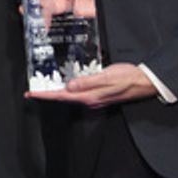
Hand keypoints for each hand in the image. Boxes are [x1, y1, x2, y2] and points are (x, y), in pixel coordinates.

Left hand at [26, 62, 157, 106]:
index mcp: (90, 96)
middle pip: (64, 98)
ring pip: (71, 97)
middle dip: (48, 95)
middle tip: (33, 91)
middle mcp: (91, 100)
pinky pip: (79, 94)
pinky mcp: (99, 95)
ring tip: (45, 88)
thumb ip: (88, 81)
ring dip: (57, 93)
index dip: (45, 95)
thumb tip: (69, 86)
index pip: (62, 96)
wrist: (146, 82)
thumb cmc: (129, 78)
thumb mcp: (107, 77)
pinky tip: (66, 85)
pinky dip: (69, 90)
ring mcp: (95, 99)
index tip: (31, 94)